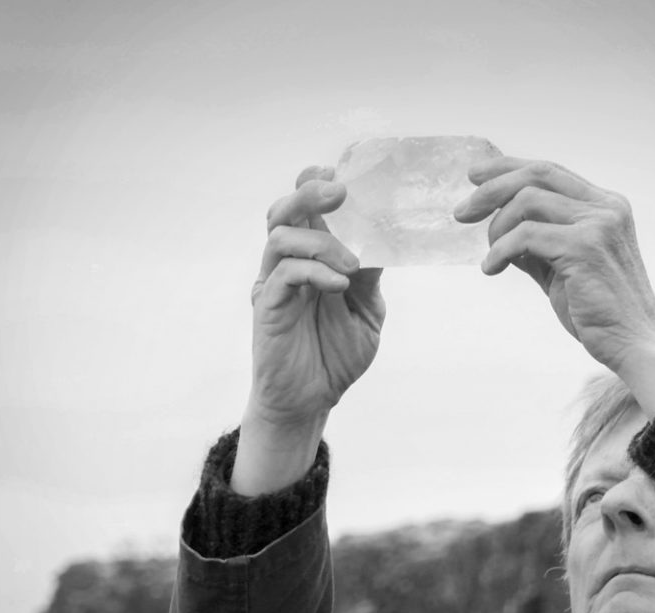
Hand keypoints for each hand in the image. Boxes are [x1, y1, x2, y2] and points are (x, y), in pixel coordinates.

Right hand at [248, 165, 385, 429]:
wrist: (311, 401)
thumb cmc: (335, 354)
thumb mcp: (367, 310)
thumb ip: (372, 275)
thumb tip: (387, 237)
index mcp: (310, 258)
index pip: (308, 209)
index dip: (320, 183)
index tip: (349, 170)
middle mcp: (286, 263)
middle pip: (284, 209)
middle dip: (310, 192)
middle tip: (340, 192)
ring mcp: (273, 283)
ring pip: (280, 234)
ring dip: (320, 239)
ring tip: (351, 262)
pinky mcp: (267, 306)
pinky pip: (284, 274)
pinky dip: (314, 271)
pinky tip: (339, 284)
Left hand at [454, 157, 654, 407]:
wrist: (635, 344)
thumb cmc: (600, 311)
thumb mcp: (565, 267)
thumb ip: (539, 243)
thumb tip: (498, 227)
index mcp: (605, 205)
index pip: (549, 171)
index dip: (507, 168)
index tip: (475, 177)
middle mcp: (606, 207)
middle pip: (536, 175)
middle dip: (491, 188)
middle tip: (461, 212)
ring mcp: (598, 225)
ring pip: (527, 201)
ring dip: (496, 228)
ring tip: (490, 257)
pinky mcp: (585, 248)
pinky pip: (525, 236)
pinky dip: (499, 251)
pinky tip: (491, 269)